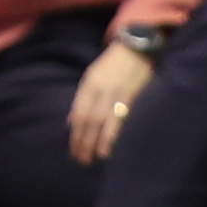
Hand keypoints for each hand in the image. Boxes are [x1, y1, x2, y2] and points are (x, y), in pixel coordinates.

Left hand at [68, 42, 155, 165]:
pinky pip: (119, 118)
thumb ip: (82, 99)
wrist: (136, 47)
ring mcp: (114, 92)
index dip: (75, 134)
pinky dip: (113, 133)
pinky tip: (110, 146)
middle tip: (82, 159)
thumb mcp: (92, 76)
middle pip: (87, 120)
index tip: (74, 150)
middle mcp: (98, 89)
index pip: (78, 113)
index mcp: (88, 84)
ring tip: (94, 157)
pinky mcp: (130, 95)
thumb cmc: (114, 64)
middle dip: (83, 141)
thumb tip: (71, 122)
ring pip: (101, 121)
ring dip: (97, 141)